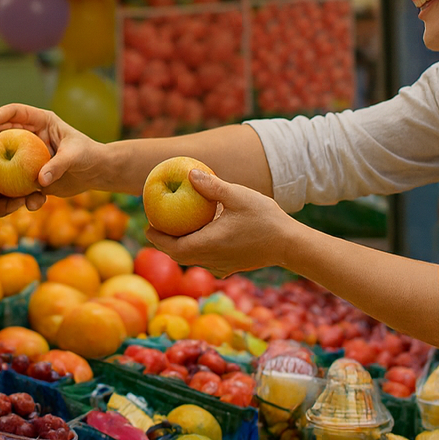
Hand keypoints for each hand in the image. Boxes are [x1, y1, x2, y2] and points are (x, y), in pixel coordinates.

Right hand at [0, 104, 107, 198]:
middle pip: (5, 135)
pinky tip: (33, 204)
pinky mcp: (32, 176)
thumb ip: (58, 165)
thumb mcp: (75, 155)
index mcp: (41, 122)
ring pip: (7, 162)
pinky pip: (20, 184)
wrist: (96, 173)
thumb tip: (40, 180)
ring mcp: (29, 157)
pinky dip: (21, 195)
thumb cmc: (89, 155)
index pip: (16, 112)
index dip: (0, 116)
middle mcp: (31, 137)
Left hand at [146, 170, 291, 277]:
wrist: (290, 245)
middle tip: (157, 226)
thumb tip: (190, 173)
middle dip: (165, 243)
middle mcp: (211, 259)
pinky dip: (198, 249)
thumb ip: (212, 186)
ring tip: (176, 229)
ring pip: (193, 259)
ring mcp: (222, 265)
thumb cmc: (265, 218)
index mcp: (207, 244)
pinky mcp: (232, 267)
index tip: (147, 225)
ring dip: (181, 246)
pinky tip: (202, 235)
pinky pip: (207, 260)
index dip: (156, 238)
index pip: (171, 246)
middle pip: (179, 255)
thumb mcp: (238, 195)